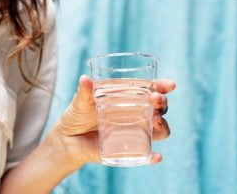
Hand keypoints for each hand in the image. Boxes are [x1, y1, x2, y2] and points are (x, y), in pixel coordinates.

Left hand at [52, 75, 175, 166]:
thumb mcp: (80, 103)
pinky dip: (152, 157)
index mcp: (127, 98)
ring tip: (155, 121)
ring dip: (162, 126)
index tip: (169, 85)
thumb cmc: (76, 116)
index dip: (162, 87)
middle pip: (158, 109)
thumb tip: (85, 79)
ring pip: (158, 130)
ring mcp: (133, 132)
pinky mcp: (128, 149)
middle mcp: (135, 114)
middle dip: (162, 103)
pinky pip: (145, 154)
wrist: (67, 140)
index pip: (149, 90)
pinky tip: (155, 156)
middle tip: (156, 100)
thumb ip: (84, 92)